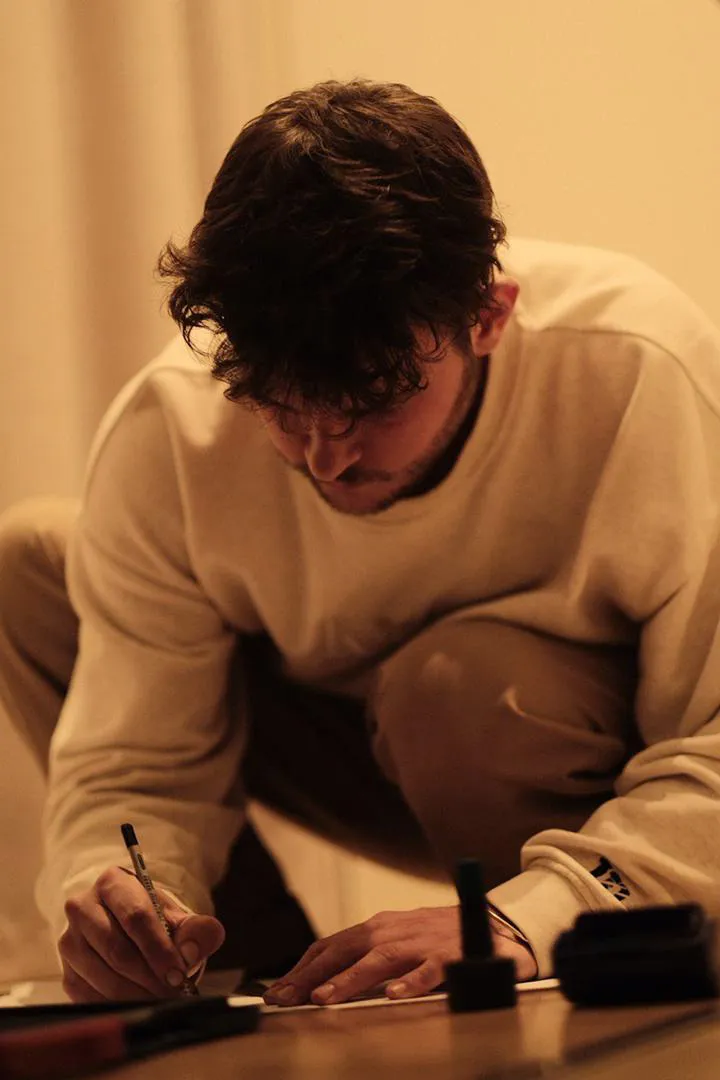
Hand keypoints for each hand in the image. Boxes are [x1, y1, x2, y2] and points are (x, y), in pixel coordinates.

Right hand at [59, 866, 224, 1001]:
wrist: (133, 935)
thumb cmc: (158, 924)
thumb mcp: (183, 920)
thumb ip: (198, 931)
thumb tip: (190, 952)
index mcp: (114, 883)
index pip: (136, 917)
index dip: (159, 949)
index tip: (178, 974)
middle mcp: (83, 907)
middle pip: (117, 949)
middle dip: (149, 977)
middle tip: (172, 993)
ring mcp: (70, 941)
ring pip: (102, 975)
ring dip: (135, 994)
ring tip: (160, 1000)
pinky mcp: (66, 972)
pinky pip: (89, 996)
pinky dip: (116, 1005)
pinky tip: (137, 1005)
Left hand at [263, 905, 536, 1005]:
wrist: (495, 926)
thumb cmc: (438, 939)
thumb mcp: (398, 943)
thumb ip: (366, 959)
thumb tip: (320, 984)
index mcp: (379, 927)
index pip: (331, 944)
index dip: (303, 968)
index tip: (278, 992)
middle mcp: (394, 929)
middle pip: (345, 949)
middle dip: (312, 975)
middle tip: (286, 999)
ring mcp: (421, 941)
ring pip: (380, 959)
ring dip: (350, 979)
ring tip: (325, 999)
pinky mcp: (450, 955)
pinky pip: (429, 970)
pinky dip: (411, 982)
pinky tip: (394, 996)